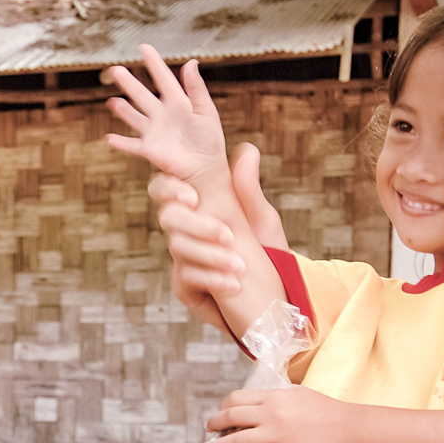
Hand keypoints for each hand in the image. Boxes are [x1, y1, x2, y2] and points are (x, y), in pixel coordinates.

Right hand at [105, 46, 231, 191]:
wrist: (207, 168)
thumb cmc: (209, 140)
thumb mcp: (206, 110)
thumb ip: (197, 88)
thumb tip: (191, 62)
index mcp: (178, 102)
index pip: (163, 79)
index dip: (154, 63)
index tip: (143, 47)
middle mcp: (162, 115)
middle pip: (142, 95)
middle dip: (129, 83)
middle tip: (115, 70)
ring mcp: (154, 132)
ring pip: (134, 117)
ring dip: (122, 110)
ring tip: (111, 101)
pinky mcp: (150, 150)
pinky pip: (132, 146)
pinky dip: (121, 143)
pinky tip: (109, 138)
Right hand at [149, 141, 288, 328]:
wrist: (277, 294)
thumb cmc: (267, 250)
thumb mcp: (261, 217)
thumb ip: (247, 187)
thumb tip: (246, 148)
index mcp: (197, 207)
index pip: (166, 188)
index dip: (170, 188)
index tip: (193, 197)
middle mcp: (183, 231)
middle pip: (167, 217)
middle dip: (198, 226)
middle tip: (228, 236)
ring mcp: (181, 259)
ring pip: (178, 249)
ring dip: (212, 256)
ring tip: (242, 266)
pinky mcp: (185, 288)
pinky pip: (187, 279)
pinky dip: (214, 280)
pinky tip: (236, 285)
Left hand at [197, 388, 360, 442]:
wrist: (354, 431)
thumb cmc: (327, 413)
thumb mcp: (298, 394)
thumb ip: (274, 397)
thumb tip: (254, 399)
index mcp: (273, 396)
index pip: (235, 399)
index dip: (222, 409)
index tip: (217, 418)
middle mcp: (271, 414)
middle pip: (230, 418)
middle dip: (214, 428)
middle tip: (205, 437)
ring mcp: (277, 436)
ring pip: (236, 442)